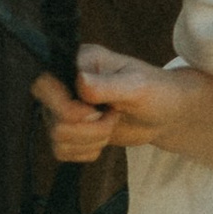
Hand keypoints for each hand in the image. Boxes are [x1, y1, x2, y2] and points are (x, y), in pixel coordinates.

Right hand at [34, 46, 212, 172]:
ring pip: (57, 139)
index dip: (67, 107)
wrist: (167, 115)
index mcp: (78, 62)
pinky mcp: (70, 130)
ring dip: (91, 140)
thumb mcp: (136, 86)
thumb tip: (79, 81)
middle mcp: (65, 84)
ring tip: (112, 124)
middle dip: (89, 128)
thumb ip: (106, 85)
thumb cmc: (157, 92)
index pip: (44, 85)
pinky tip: (103, 139)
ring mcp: (64, 108)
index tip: (96, 111)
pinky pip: (62, 152)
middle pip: (53, 119)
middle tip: (113, 116)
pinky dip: (86, 151)